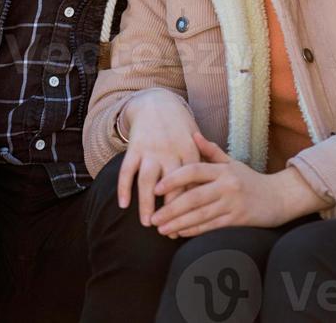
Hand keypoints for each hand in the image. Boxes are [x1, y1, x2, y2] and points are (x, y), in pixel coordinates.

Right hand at [117, 88, 200, 228]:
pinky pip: (127, 169)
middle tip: (170, 232)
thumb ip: (203, 164)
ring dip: (146, 204)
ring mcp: (151, 149)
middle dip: (171, 210)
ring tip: (148, 223)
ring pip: (147, 180)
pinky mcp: (134, 147)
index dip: (193, 205)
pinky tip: (123, 205)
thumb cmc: (180, 126)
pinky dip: (123, 187)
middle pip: (172, 186)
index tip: (193, 224)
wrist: (156, 102)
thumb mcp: (196, 141)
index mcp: (189, 150)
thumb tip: (212, 192)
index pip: (193, 183)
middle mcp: (170, 151)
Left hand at [151, 132, 327, 236]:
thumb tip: (193, 135)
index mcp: (223, 169)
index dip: (174, 179)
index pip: (194, 171)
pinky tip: (181, 233)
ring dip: (179, 223)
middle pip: (194, 197)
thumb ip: (211, 151)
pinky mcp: (238, 220)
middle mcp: (227, 185)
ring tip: (162, 229)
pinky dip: (194, 231)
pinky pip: (212, 226)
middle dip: (171, 209)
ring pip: (200, 215)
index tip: (157, 188)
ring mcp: (232, 204)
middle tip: (153, 217)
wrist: (279, 197)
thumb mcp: (232, 162)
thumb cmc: (250, 179)